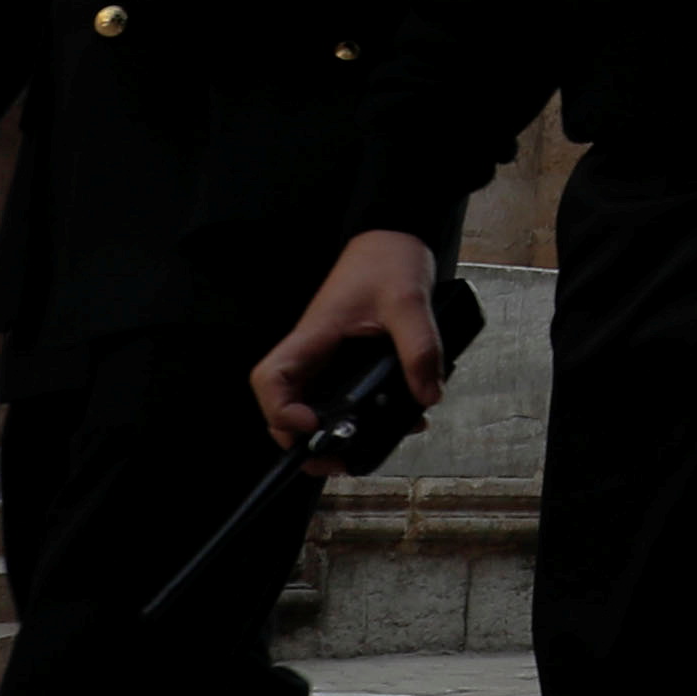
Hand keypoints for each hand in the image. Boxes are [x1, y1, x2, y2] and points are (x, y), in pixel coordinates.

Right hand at [251, 228, 448, 459]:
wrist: (395, 235)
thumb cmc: (389, 258)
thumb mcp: (409, 302)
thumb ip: (419, 348)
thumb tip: (426, 395)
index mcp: (314, 335)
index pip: (270, 379)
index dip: (280, 411)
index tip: (312, 426)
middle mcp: (315, 351)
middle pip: (285, 405)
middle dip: (304, 441)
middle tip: (337, 460)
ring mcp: (329, 357)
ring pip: (314, 406)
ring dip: (333, 435)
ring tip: (364, 454)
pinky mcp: (348, 359)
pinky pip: (344, 396)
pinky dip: (362, 417)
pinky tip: (395, 422)